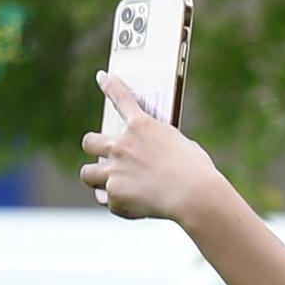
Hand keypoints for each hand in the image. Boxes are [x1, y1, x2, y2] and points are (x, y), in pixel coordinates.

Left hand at [80, 71, 219, 221]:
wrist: (194, 194)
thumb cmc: (197, 170)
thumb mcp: (183, 148)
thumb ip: (161, 148)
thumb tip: (152, 158)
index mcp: (142, 127)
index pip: (121, 99)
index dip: (110, 86)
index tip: (102, 77)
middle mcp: (121, 146)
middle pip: (89, 142)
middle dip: (93, 147)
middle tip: (101, 155)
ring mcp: (114, 170)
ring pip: (87, 174)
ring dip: (96, 178)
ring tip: (109, 185)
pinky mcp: (114, 195)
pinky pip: (109, 201)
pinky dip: (120, 204)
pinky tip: (136, 207)